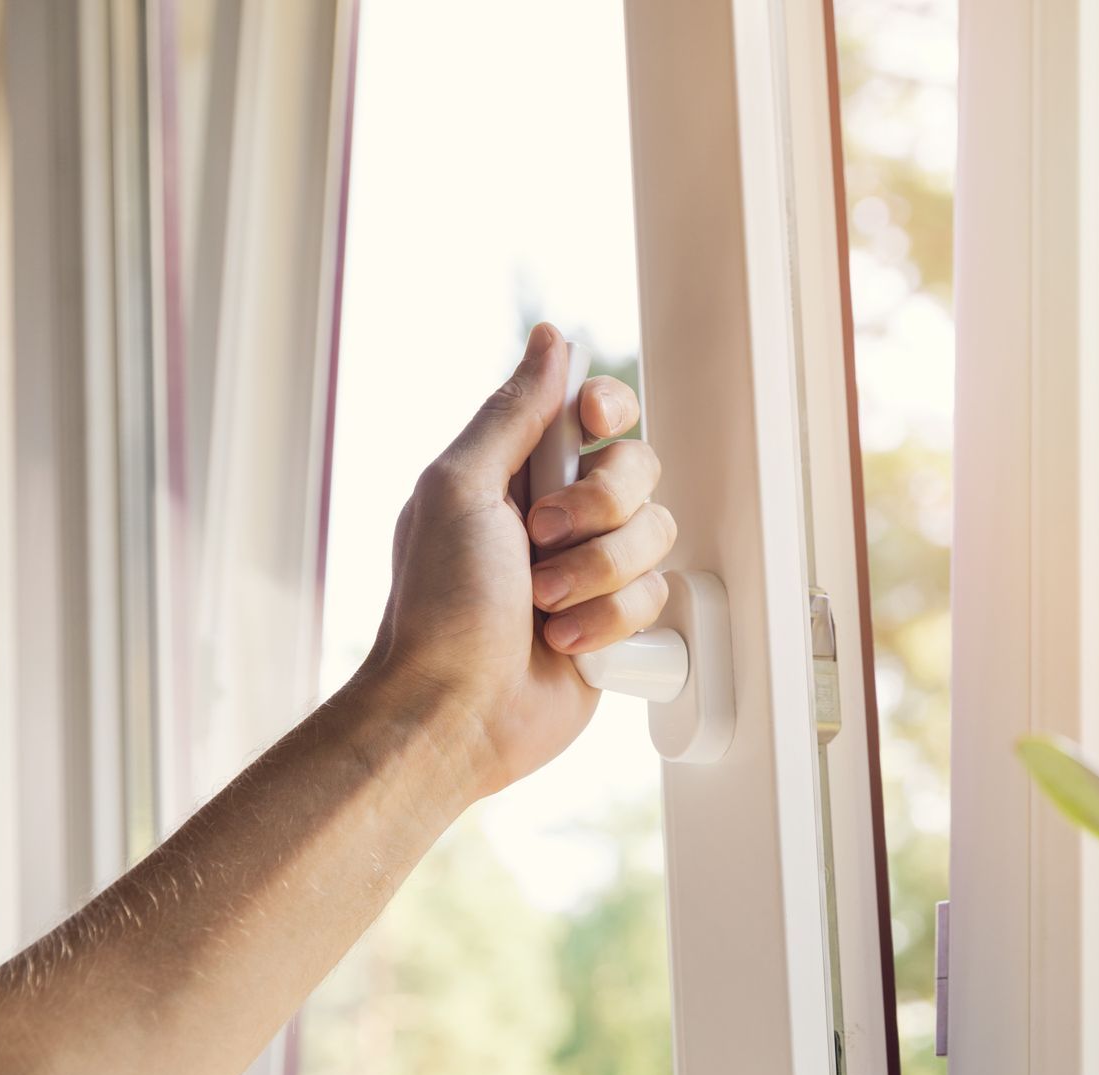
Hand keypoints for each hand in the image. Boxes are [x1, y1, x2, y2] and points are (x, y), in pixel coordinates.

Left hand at [365, 323, 674, 796]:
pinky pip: (658, 597)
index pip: (595, 411)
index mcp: (518, 471)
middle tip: (541, 540)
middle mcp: (561, 515)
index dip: (609, 411)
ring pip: (656, 536)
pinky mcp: (617, 623)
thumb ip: (514, 413)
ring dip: (599, 574)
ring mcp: (592, 570)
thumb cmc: (440, 605)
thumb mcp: (460, 489)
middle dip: (599, 509)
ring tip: (544, 606)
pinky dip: (609, 622)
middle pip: (639, 470)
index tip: (593, 424)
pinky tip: (564, 643)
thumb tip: (551, 339)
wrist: (456, 711)